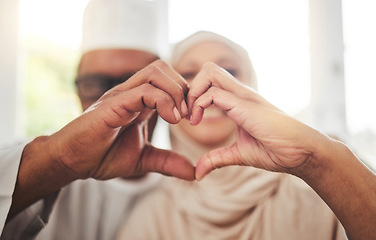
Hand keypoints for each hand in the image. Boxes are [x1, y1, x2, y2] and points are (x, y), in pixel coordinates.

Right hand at [47, 60, 193, 180]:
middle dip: (183, 88)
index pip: (167, 79)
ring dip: (175, 92)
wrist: (72, 161)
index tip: (192, 118)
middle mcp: (130, 93)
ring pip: (155, 72)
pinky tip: (170, 120)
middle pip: (163, 68)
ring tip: (179, 118)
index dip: (185, 94)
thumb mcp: (144, 160)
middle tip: (189, 115)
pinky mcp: (113, 104)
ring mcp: (121, 95)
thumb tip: (194, 172)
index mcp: (139, 101)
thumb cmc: (102, 156)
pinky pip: (143, 91)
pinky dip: (164, 102)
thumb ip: (168, 162)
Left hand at [188, 63, 325, 179]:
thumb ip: (216, 159)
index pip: (209, 82)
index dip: (193, 96)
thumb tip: (198, 173)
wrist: (300, 153)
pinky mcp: (244, 105)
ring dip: (192, 92)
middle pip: (207, 69)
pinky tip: (197, 123)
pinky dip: (198, 104)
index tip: (188, 118)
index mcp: (237, 100)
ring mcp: (242, 96)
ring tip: (190, 117)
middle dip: (190, 88)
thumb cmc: (275, 150)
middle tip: (186, 113)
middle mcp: (239, 93)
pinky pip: (213, 93)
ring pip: (209, 72)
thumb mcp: (238, 154)